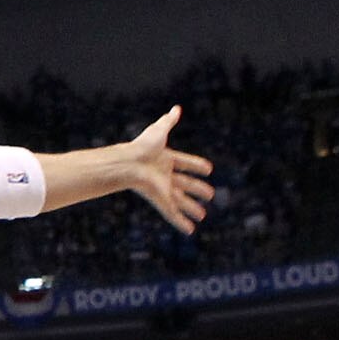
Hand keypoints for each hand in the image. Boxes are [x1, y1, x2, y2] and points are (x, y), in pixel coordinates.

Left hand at [116, 106, 214, 234]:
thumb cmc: (141, 147)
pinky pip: (172, 213)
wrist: (127, 163)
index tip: (208, 169)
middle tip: (210, 195)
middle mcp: (163, 175)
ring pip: (180, 201)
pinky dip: (181, 222)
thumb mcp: (159, 130)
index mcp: (164, 159)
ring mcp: (162, 188)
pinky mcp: (159, 199)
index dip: (196, 165)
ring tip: (203, 215)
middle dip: (197, 190)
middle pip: (185, 184)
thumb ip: (168, 121)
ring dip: (192, 209)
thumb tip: (176, 108)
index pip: (185, 163)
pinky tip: (190, 231)